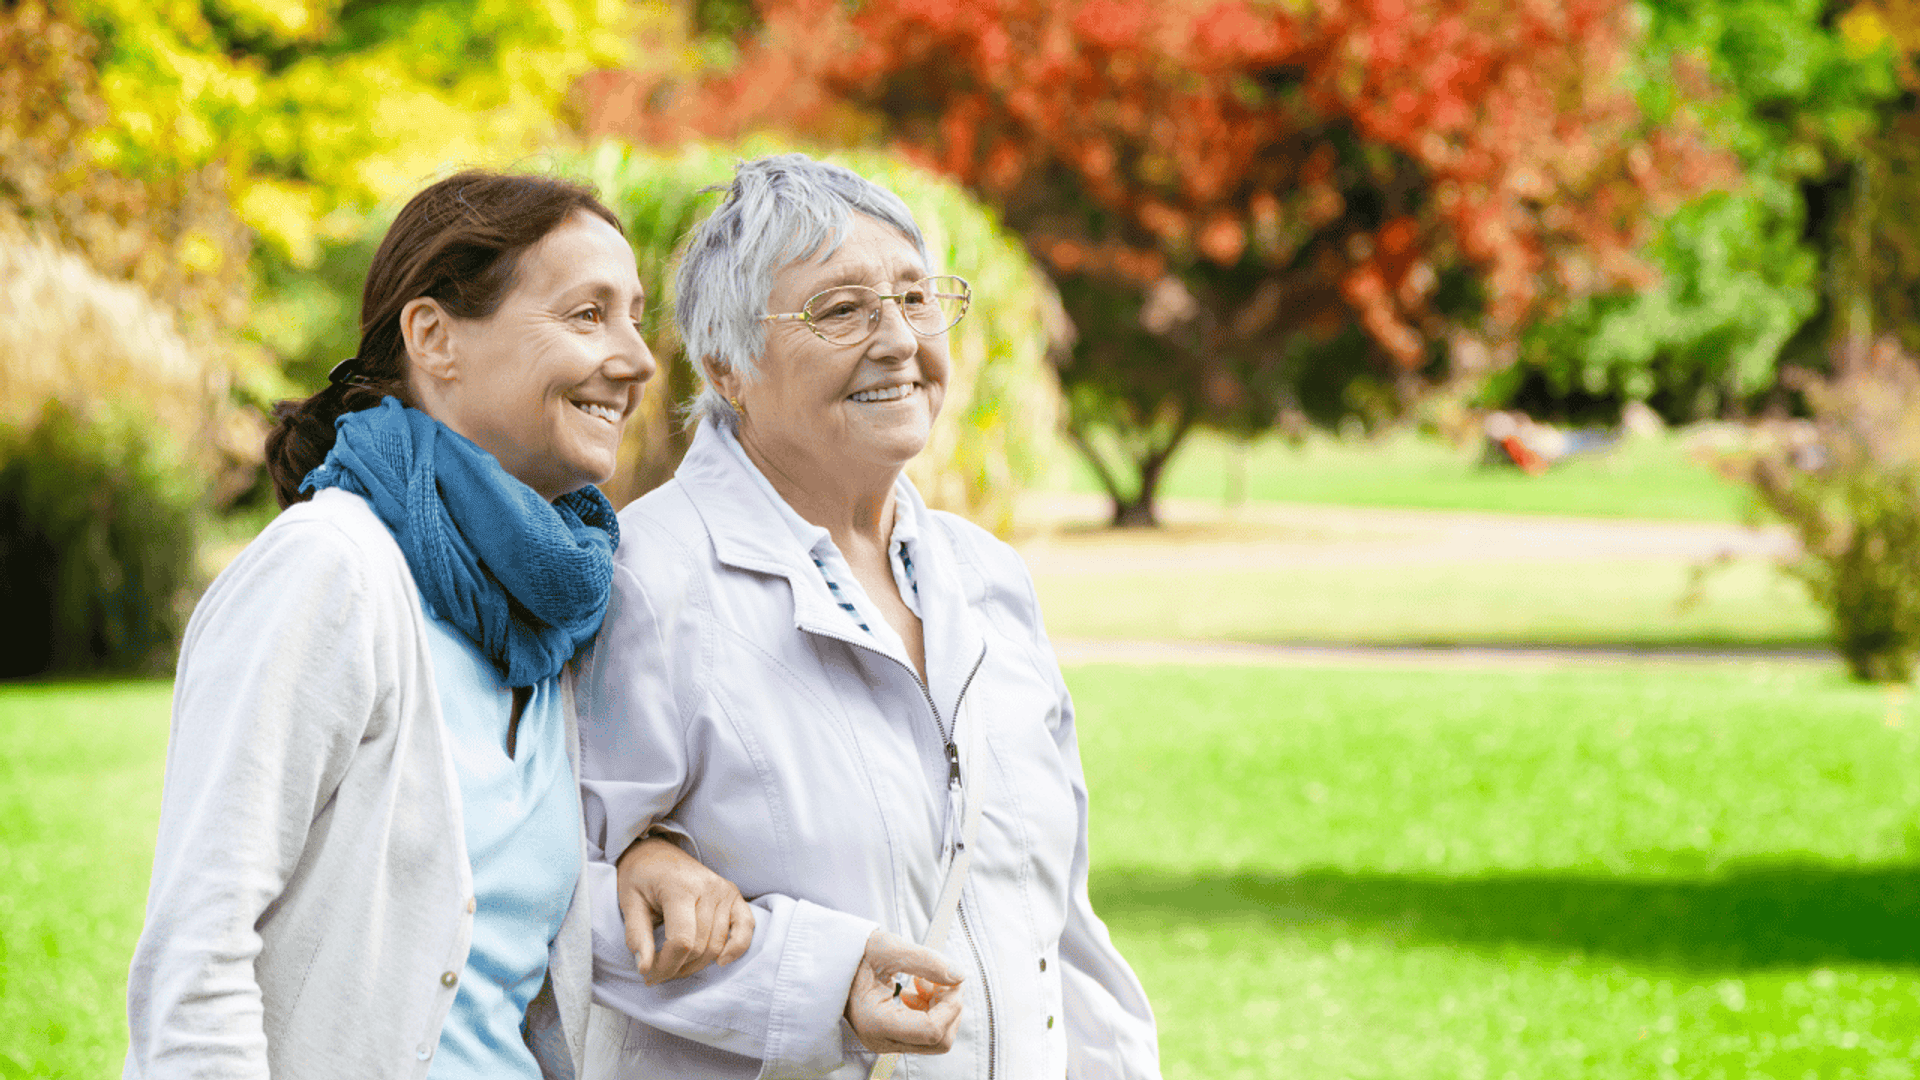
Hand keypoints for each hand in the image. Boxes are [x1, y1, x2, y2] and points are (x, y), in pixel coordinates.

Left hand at [615, 834, 754, 983]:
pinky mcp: (734, 894)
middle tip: (655, 973)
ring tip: (674, 967)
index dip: (665, 966)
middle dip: (676, 968)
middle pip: (700, 946)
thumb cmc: (641, 877)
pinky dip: (737, 947)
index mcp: (680, 887)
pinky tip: (722, 961)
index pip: (681, 941)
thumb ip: (637, 936)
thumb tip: (645, 969)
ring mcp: (725, 890)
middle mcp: (708, 887)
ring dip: (696, 965)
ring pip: (717, 944)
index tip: (648, 976)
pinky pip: (745, 926)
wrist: (657, 852)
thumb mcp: (629, 902)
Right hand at [844, 930, 964, 1053]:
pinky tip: (919, 990)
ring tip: (925, 981)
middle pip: (939, 1040)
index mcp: (877, 1022)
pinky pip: (926, 1034)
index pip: (932, 1030)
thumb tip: (959, 976)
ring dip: (942, 1008)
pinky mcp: (892, 1038)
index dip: (951, 1005)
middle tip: (941, 979)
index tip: (951, 980)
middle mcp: (881, 1040)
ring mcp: (887, 1043)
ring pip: (937, 1039)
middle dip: (950, 1008)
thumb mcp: (888, 948)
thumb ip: (926, 961)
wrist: (832, 965)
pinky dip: (933, 1011)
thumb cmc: (853, 955)